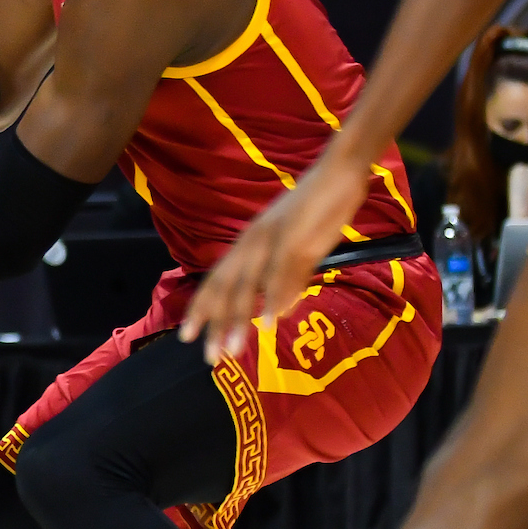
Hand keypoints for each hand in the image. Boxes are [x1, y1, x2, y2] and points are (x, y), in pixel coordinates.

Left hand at [180, 157, 366, 361]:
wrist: (339, 171)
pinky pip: (281, 274)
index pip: (217, 279)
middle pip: (225, 288)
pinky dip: (273, 299)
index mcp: (250, 243)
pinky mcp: (297, 239)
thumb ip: (288, 280)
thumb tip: (280, 313)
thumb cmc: (319, 208)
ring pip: (247, 286)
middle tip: (208, 357)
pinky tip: (270, 323)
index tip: (187, 336)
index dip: (202, 308)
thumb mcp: (299, 248)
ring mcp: (272, 240)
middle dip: (214, 323)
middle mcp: (253, 242)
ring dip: (239, 321)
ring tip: (231, 351)